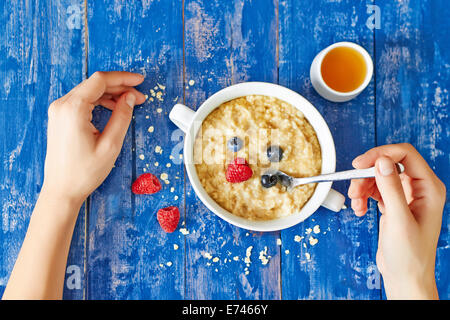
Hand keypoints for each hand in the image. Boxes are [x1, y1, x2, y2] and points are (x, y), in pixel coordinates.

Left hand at [42, 71, 145, 210]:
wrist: (62, 190)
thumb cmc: (84, 172)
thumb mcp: (111, 145)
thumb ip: (122, 117)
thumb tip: (130, 98)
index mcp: (73, 109)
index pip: (100, 80)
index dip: (123, 78)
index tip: (140, 81)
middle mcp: (62, 105)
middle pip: (94, 84)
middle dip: (119, 87)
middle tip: (140, 96)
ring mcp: (58, 111)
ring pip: (89, 92)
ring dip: (111, 94)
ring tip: (130, 103)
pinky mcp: (60, 118)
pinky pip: (82, 101)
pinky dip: (100, 101)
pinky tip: (114, 107)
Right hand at [348, 143, 445, 298]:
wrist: (405, 276)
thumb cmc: (409, 254)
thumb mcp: (398, 219)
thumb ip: (391, 188)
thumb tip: (382, 161)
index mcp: (429, 188)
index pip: (405, 155)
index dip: (381, 154)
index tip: (360, 163)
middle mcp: (419, 189)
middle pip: (388, 164)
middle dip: (367, 174)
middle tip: (353, 186)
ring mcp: (406, 196)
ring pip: (378, 177)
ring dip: (362, 186)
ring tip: (355, 202)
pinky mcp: (393, 204)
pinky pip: (375, 190)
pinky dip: (363, 196)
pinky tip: (360, 209)